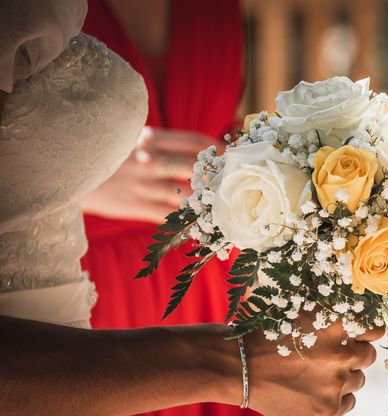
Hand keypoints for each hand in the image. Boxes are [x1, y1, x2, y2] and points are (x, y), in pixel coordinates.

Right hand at [81, 126, 220, 222]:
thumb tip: (201, 151)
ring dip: (209, 202)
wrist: (69, 175)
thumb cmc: (108, 157)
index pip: (194, 142)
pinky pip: (170, 217)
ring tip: (229, 207)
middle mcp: (149, 160)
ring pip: (186, 194)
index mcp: (150, 138)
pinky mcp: (136, 206)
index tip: (233, 156)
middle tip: (239, 183)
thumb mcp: (131, 139)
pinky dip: (189, 223)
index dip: (218, 149)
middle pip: (195, 168)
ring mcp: (143, 184)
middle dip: (219, 177)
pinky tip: (204, 227)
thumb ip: (162, 143)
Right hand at [243, 313, 384, 415]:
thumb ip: (332, 315)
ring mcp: (335, 384)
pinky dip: (337, 397)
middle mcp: (342, 355)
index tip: (361, 335)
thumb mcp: (301, 312)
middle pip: (368, 356)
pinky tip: (316, 389)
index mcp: (337, 325)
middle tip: (330, 356)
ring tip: (315, 373)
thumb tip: (359, 318)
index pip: (375, 329)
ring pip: (357, 380)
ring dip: (343, 376)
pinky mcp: (327, 409)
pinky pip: (348, 402)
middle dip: (353, 355)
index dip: (368, 332)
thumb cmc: (268, 334)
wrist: (240, 367)